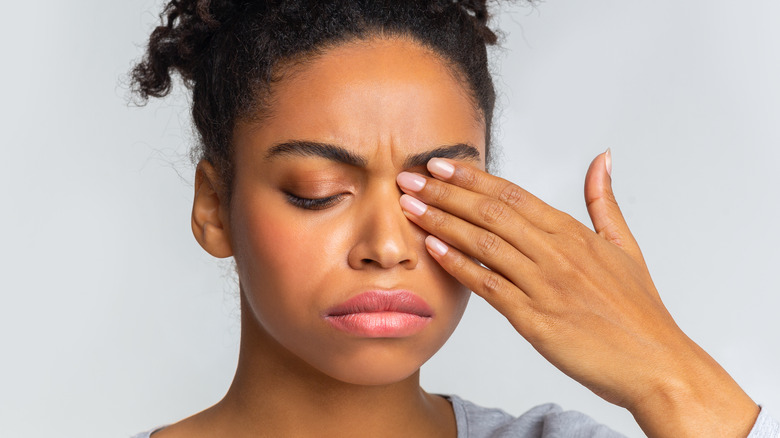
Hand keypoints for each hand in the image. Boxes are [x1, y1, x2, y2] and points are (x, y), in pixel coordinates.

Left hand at [396, 151, 758, 437]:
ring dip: (442, 221)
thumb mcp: (625, 246)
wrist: (657, 364)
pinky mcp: (535, 320)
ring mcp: (545, 285)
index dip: (473, 176)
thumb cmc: (639, 311)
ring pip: (484, 243)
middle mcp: (556, 253)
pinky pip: (489, 286)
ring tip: (409, 205)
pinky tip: (434, 249)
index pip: (513, 194)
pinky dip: (459, 265)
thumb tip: (602, 159)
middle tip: (409, 177)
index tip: (442, 164)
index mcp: (573, 234)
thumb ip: (604, 201)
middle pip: (491, 211)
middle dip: (445, 191)